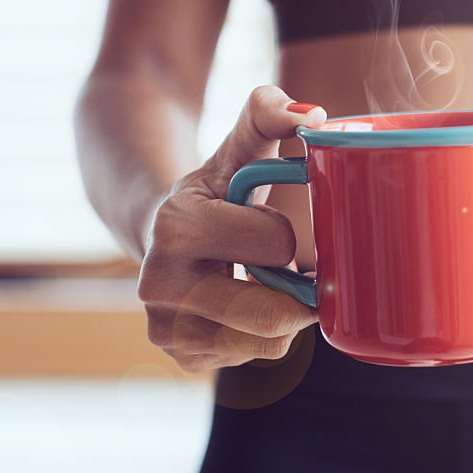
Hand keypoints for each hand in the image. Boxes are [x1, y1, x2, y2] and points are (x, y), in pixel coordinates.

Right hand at [137, 86, 326, 371]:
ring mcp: (168, 330)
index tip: (263, 222)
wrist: (159, 227)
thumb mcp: (238, 146)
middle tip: (283, 265)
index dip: (286, 235)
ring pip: (271, 342)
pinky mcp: (183, 358)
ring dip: (281, 313)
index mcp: (177, 228)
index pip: (278, 246)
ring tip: (257, 281)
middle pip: (275, 314)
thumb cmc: (215, 187)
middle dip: (292, 289)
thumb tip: (313, 115)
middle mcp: (160, 286)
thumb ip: (269, 115)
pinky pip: (255, 356)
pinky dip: (264, 333)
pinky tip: (243, 305)